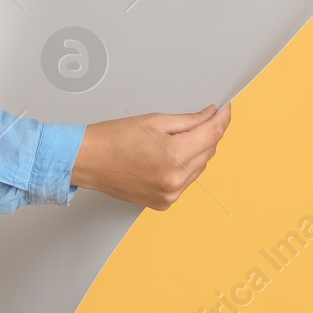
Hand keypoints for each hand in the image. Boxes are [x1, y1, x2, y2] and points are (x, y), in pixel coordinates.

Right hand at [70, 103, 231, 209]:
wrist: (87, 160)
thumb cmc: (112, 139)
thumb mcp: (154, 121)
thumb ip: (188, 120)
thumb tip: (210, 116)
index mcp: (174, 155)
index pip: (213, 134)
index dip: (223, 119)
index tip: (225, 110)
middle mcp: (175, 179)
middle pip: (209, 151)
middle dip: (208, 134)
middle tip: (198, 119)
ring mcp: (171, 194)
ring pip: (199, 168)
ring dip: (196, 152)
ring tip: (173, 140)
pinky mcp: (164, 203)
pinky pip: (186, 182)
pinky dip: (183, 168)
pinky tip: (167, 157)